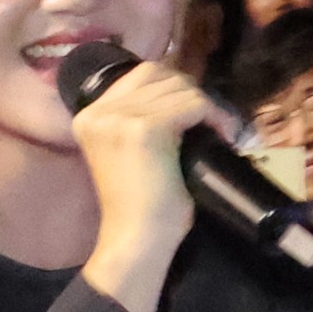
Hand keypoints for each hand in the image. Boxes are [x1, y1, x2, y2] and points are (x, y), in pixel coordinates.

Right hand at [68, 45, 227, 275]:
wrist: (136, 238)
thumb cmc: (141, 203)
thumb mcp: (129, 150)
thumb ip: (140, 118)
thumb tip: (181, 92)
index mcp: (90, 114)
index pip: (142, 73)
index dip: (176, 86)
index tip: (195, 110)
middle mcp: (99, 111)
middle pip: (163, 75)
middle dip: (194, 95)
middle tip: (213, 122)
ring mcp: (119, 118)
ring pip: (182, 89)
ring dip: (208, 107)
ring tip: (220, 131)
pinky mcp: (144, 129)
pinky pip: (194, 105)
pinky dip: (215, 116)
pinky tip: (223, 134)